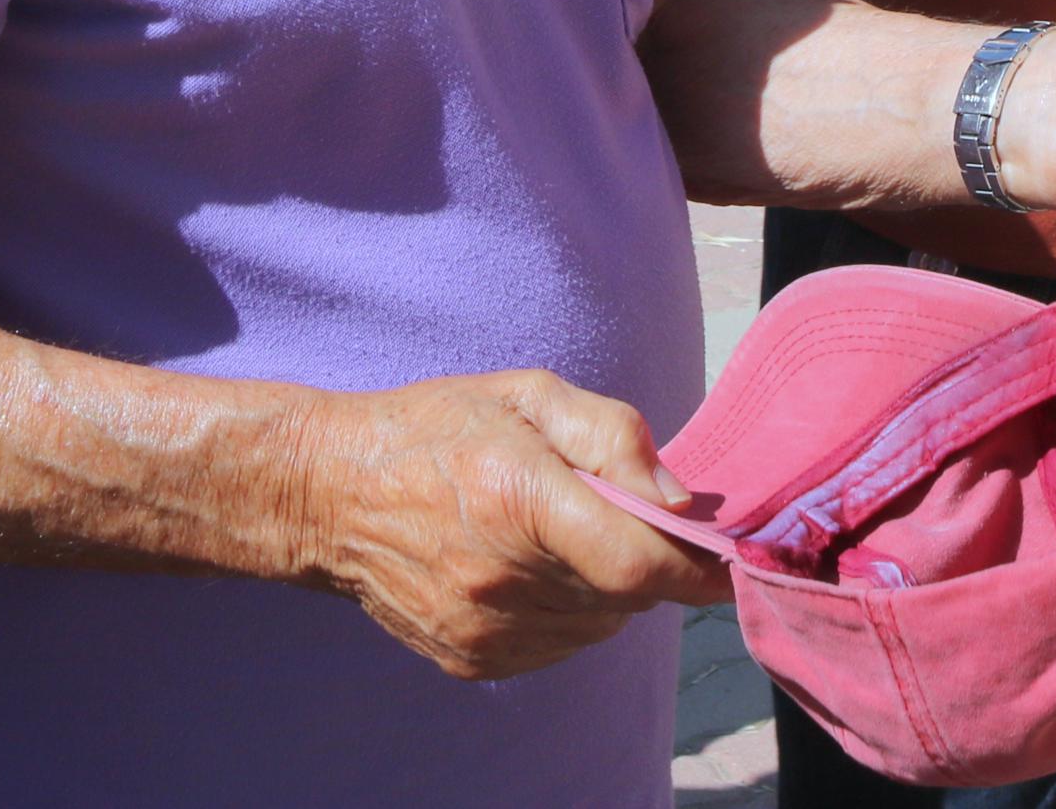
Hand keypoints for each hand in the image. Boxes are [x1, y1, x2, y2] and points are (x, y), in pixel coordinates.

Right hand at [292, 369, 729, 679]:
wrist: (330, 494)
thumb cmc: (436, 429)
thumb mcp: (528, 394)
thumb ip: (613, 435)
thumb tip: (677, 498)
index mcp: (520, 499)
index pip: (636, 563)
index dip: (693, 568)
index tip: (725, 558)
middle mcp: (502, 577)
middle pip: (625, 595)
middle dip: (644, 560)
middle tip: (620, 516)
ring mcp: (482, 628)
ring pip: (597, 626)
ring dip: (606, 589)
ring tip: (562, 537)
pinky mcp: (469, 659)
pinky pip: (558, 646)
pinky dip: (567, 614)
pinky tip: (530, 569)